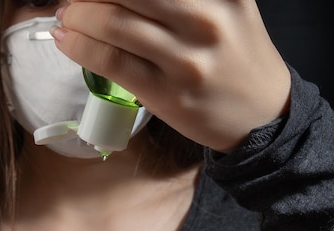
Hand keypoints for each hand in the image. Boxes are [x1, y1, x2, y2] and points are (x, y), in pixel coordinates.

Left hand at [50, 0, 290, 152]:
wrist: (265, 117)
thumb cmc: (238, 57)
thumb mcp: (228, 8)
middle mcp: (206, 18)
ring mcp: (186, 59)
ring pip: (113, 23)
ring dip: (77, 15)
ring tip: (69, 16)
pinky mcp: (168, 94)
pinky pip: (112, 62)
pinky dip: (80, 47)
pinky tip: (68, 40)